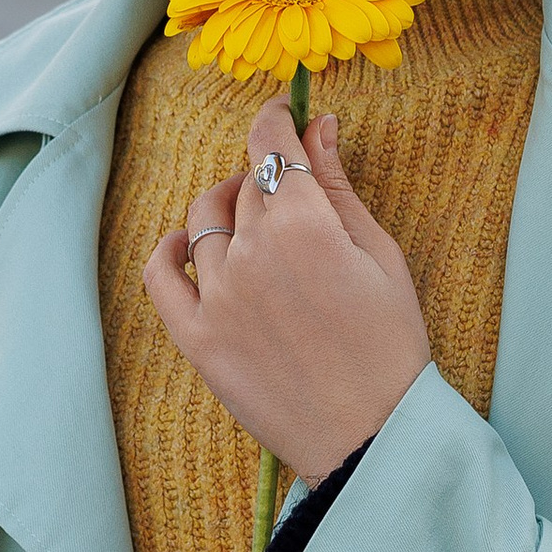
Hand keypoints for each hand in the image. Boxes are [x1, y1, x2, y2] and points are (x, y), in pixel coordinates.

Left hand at [143, 98, 430, 480]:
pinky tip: (187, 244)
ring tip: (254, 224)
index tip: (282, 115)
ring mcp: (217, 295)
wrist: (370, 436)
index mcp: (304, 223)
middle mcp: (251, 251)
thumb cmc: (390, 345)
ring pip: (205, 219)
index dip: (276, 120)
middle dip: (268, 176)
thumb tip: (318, 127)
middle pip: (246, 184)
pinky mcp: (195, 336)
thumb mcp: (379, 255)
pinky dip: (170, 249)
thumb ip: (339, 187)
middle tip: (292, 193)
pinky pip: (160, 274)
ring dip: (229, 208)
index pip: (271, 145)